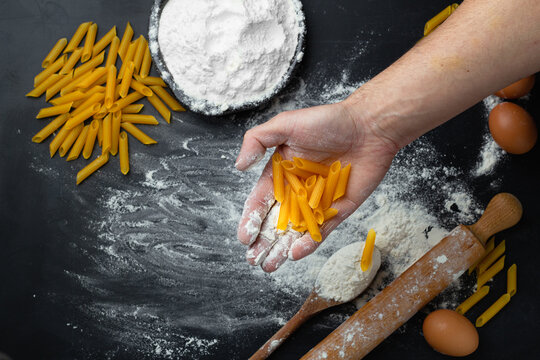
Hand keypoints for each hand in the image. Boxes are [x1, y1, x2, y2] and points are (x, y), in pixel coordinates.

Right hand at [235, 101, 397, 271]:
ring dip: (281, 249)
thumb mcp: (285, 123)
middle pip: (275, 221)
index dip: (251, 219)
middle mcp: (297, 190)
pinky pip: (321, 230)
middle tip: (252, 259)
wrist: (369, 127)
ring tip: (268, 266)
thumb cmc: (328, 121)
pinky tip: (294, 253)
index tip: (244, 237)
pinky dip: (308, 243)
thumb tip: (237, 166)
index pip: (261, 200)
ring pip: (295, 231)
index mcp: (281, 173)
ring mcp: (317, 202)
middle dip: (263, 241)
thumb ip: (257, 140)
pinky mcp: (338, 210)